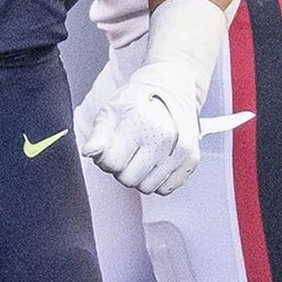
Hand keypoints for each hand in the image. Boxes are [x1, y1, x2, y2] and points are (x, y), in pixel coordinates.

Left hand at [77, 63, 202, 194]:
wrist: (170, 92)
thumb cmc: (137, 103)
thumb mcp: (110, 112)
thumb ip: (98, 135)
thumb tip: (89, 152)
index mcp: (140, 124)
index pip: (112, 163)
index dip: (105, 159)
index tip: (111, 149)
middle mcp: (164, 139)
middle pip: (129, 180)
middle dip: (122, 169)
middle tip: (126, 152)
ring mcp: (181, 151)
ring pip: (147, 188)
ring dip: (139, 176)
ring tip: (141, 155)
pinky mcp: (192, 160)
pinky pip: (166, 189)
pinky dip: (157, 180)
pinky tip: (155, 161)